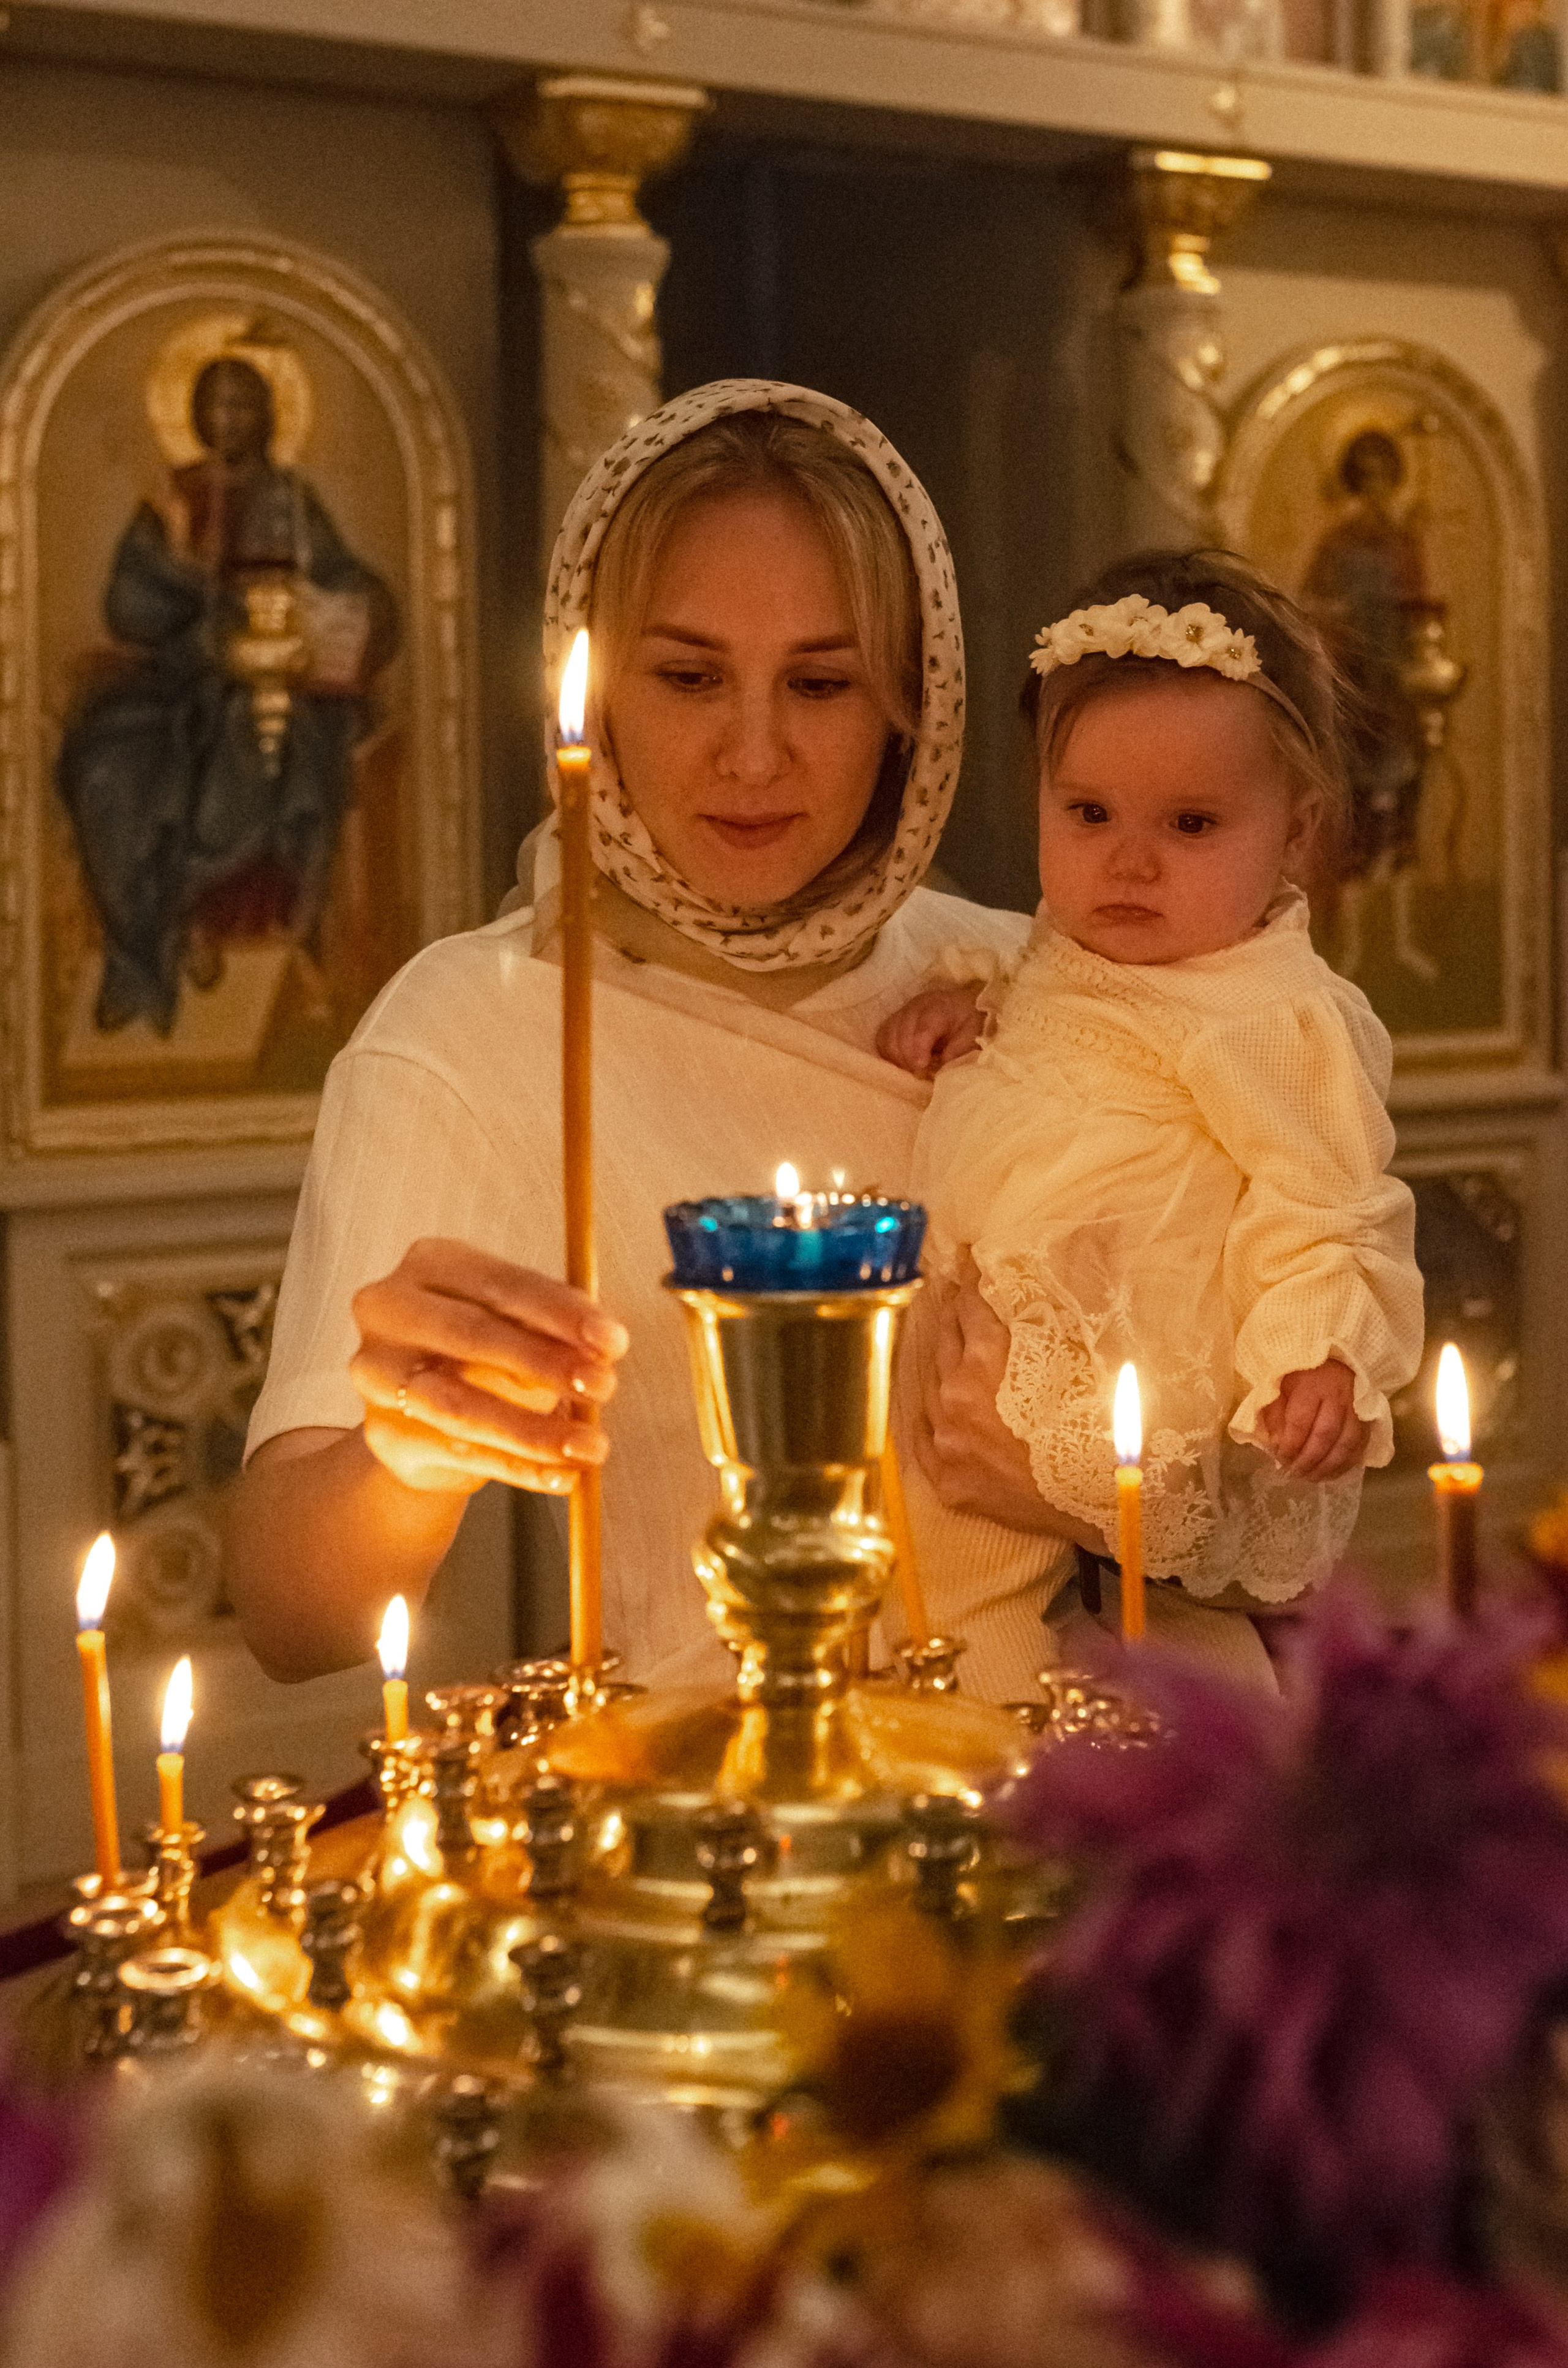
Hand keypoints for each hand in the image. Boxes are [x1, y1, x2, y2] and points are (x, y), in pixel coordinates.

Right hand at [350, 1238, 626, 1496]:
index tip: (612, 1342)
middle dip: (545, 1364)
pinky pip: (458, 1453)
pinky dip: (516, 1468)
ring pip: (459, 1405)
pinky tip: (559, 1475)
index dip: (561, 1312)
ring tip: (589, 1447)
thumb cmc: (484, 1356)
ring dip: (533, 1430)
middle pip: (472, 1334)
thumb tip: (604, 1349)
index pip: (502, 1283)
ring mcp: (377, 1372)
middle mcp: (390, 1310)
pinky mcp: (382, 1432)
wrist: (425, 1419)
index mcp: (431, 1263)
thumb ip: (557, 1331)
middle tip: (602, 1388)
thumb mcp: (521, 1328)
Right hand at [876, 985, 984, 1077]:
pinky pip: (881, 1039)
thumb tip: (943, 1064)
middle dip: (908, 1058)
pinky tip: (902, 1064)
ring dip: (897, 1058)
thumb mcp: (974, 1034)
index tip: (922, 1066)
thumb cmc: (969, 1023)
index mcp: (940, 1006)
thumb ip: (961, 1048)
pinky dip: (889, 1055)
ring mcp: (902, 1013)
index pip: (923, 1026)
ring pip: (887, 1036)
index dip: (919, 1048)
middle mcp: (916, 1006)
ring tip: (913, 1070)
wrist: (962, 1009)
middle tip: (921, 1073)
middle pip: (901, 1032)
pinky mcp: (893, 1022)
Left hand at [911, 1275, 1100, 1546]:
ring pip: (929, 1384)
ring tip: (943, 1333)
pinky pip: (921, 1436)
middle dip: (951, 1310)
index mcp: (985, 1364)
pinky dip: (926, 1411)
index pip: (970, 1307)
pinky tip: (928, 1395)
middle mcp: (955, 1400)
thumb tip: (1038, 1278)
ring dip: (938, 1356)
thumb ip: (1046, 1319)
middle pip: (945, 1340)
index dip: (971, 1278)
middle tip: (953, 1287)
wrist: (1107, 1504)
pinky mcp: (947, 1480)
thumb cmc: (1102, 1428)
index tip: (967, 1259)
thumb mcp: (1078, 1358)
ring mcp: (946, 1443)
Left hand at [1258, 1357, 1368, 1479]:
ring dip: (1328, 1467)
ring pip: (1346, 1444)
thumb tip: (1276, 1445)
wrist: (1338, 1360)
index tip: (1281, 1458)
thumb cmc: (1303, 1375)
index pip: (1300, 1422)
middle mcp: (1338, 1397)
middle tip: (1295, 1474)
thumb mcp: (1281, 1386)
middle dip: (1309, 1460)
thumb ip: (1275, 1414)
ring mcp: (1357, 1409)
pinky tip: (1331, 1474)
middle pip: (1325, 1436)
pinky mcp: (1368, 1419)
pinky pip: (1359, 1447)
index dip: (1290, 1445)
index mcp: (1312, 1386)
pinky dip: (1345, 1465)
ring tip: (1312, 1478)